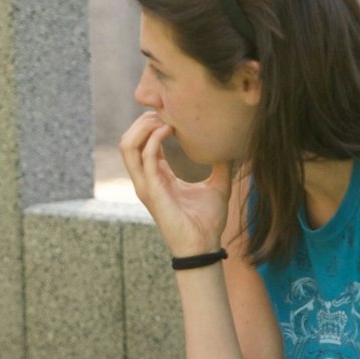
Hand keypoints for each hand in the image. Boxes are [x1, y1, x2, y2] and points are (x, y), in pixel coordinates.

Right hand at [118, 111, 229, 258]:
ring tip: (163, 119)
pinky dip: (154, 140)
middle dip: (143, 121)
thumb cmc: (207, 221)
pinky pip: (145, 158)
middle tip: (166, 111)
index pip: (142, 143)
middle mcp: (146, 179)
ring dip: (142, 127)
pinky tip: (169, 130)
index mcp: (157, 177)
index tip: (172, 112)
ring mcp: (146, 185)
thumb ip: (220, 166)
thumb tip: (231, 148)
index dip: (152, 124)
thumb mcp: (217, 186)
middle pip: (129, 140)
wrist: (204, 246)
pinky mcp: (152, 191)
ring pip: (128, 146)